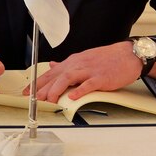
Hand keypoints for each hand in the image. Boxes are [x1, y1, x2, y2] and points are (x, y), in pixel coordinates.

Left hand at [31, 41, 155, 102]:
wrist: (128, 55)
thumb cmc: (106, 59)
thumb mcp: (83, 58)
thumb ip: (67, 64)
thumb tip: (52, 65)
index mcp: (72, 62)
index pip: (50, 73)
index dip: (37, 83)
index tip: (27, 92)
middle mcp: (78, 65)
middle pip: (56, 76)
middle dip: (43, 89)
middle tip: (33, 100)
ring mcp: (89, 70)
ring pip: (68, 78)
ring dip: (56, 90)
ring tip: (49, 100)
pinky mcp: (101, 77)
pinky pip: (88, 84)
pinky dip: (80, 91)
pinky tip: (72, 98)